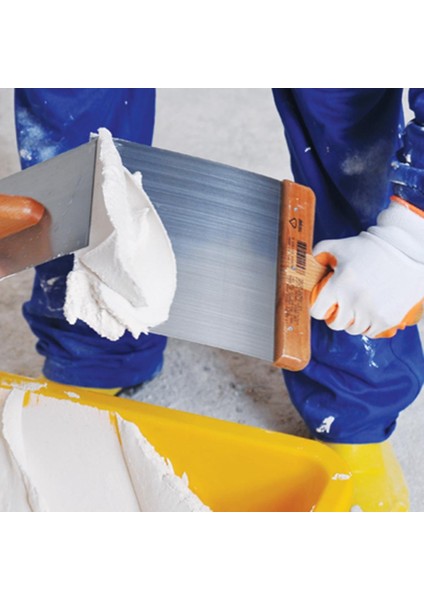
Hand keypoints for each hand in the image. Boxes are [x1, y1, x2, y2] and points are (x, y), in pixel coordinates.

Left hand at [310, 198, 423, 337]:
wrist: (407, 252)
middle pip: (335, 324)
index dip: (317, 309)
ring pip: (353, 330)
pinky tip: (368, 315)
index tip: (322, 306)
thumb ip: (320, 252)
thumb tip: (306, 261)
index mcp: (340, 283)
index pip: (317, 311)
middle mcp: (355, 300)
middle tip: (339, 309)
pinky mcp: (388, 319)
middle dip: (334, 317)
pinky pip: (370, 332)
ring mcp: (372, 311)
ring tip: (354, 311)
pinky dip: (368, 326)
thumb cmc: (371, 248)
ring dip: (351, 322)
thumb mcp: (341, 246)